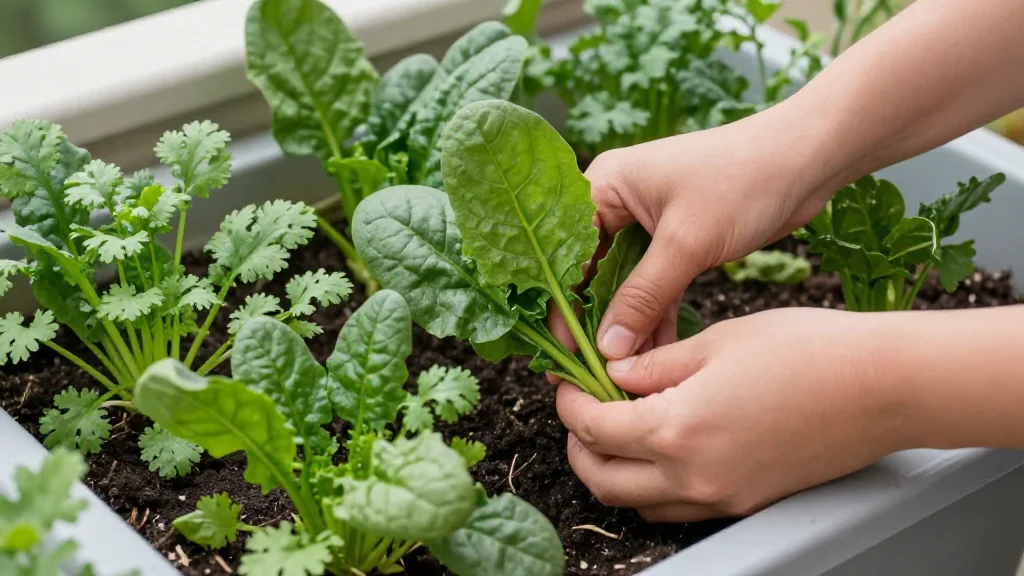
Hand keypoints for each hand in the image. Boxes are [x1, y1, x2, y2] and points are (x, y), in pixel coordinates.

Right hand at [553, 107, 834, 360]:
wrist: (807, 160)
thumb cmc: (742, 181)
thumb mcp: (685, 243)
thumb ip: (643, 297)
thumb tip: (607, 349)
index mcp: (603, 186)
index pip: (565, 254)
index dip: (562, 305)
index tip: (563, 352)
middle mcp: (617, 204)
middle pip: (591, 274)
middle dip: (595, 322)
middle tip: (590, 372)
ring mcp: (646, 224)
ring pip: (624, 286)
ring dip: (627, 327)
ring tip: (623, 375)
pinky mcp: (675, 242)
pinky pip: (654, 287)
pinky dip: (655, 318)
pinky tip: (655, 356)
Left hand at [556, 308, 915, 520]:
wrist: (883, 386)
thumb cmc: (807, 351)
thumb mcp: (716, 341)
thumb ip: (654, 365)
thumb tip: (613, 374)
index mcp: (677, 429)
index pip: (592, 429)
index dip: (569, 403)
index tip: (567, 382)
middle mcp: (694, 475)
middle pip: (602, 481)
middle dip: (578, 446)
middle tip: (581, 410)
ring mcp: (721, 497)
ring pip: (637, 502)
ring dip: (613, 470)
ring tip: (619, 428)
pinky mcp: (746, 502)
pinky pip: (678, 507)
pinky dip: (654, 484)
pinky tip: (664, 447)